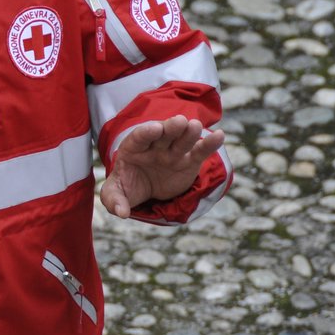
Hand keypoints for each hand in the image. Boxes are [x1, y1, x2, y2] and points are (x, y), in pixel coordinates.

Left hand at [100, 115, 224, 216]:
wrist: (146, 190)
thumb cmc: (128, 186)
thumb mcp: (115, 193)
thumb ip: (114, 200)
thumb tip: (122, 213)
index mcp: (133, 148)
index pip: (140, 137)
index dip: (147, 132)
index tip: (155, 129)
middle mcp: (155, 146)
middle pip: (164, 134)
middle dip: (171, 127)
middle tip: (180, 121)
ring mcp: (173, 152)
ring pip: (183, 140)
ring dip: (190, 133)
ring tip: (196, 126)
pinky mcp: (189, 161)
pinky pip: (200, 151)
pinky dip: (210, 144)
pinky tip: (220, 136)